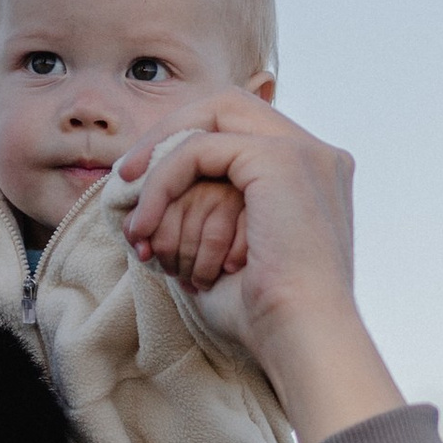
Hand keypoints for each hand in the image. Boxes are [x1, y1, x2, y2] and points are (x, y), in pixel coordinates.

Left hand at [121, 97, 401, 442]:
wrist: (302, 337)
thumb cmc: (265, 315)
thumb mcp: (228, 252)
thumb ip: (206, 214)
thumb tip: (148, 204)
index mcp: (313, 174)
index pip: (242, 127)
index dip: (189, 141)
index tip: (144, 182)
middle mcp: (315, 154)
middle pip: (227, 105)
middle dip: (169, 134)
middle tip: (127, 176)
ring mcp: (303, 151)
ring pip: (211, 118)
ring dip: (159, 160)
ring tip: (132, 211)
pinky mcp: (280, 159)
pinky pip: (200, 148)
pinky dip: (162, 182)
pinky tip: (145, 223)